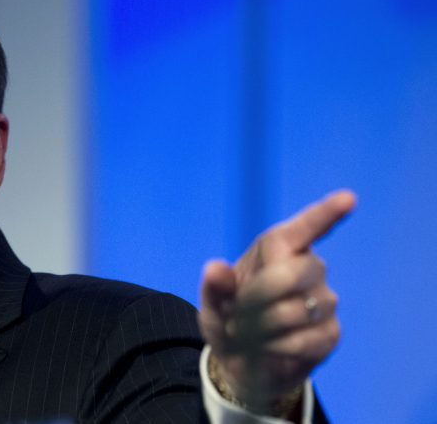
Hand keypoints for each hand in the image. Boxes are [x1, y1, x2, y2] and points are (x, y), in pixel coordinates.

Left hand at [199, 190, 355, 413]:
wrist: (243, 362)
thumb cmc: (229, 319)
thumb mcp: (212, 303)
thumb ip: (214, 287)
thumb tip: (214, 269)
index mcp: (278, 249)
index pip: (305, 227)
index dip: (326, 213)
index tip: (349, 199)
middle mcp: (307, 268)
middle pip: (294, 272)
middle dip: (260, 294)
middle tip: (235, 314)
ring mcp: (324, 301)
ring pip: (296, 310)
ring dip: (263, 327)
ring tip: (247, 333)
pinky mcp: (330, 333)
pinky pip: (303, 340)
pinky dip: (276, 348)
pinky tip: (268, 349)